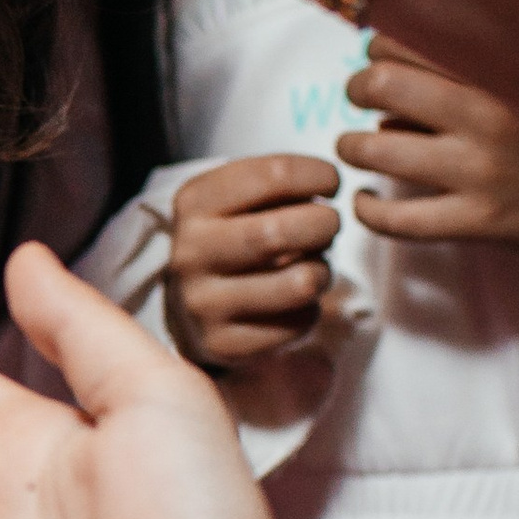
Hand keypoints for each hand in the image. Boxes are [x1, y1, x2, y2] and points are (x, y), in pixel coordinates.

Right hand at [164, 152, 341, 367]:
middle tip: (330, 225)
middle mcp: (191, 252)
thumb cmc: (231, 237)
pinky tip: (295, 301)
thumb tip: (327, 184)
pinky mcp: (223, 343)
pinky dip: (310, 310)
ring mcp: (203, 302)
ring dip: (323, 271)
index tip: (330, 183)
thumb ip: (276, 184)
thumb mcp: (237, 197)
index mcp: (194, 203)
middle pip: (282, 231)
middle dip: (325, 224)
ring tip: (315, 266)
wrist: (188, 302)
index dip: (318, 175)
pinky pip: (297, 323)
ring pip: (299, 282)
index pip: (273, 176)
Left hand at [338, 33, 518, 250]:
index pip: (407, 41)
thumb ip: (475, 66)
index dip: (379, 48)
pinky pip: (397, 220)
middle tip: (359, 96)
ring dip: (351, 146)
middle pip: (380, 84)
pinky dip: (366, 210)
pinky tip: (364, 200)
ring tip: (355, 148)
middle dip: (356, 88)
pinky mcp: (482, 222)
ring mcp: (484, 170)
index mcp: (503, 70)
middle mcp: (491, 114)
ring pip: (376, 149)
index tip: (380, 59)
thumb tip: (395, 55)